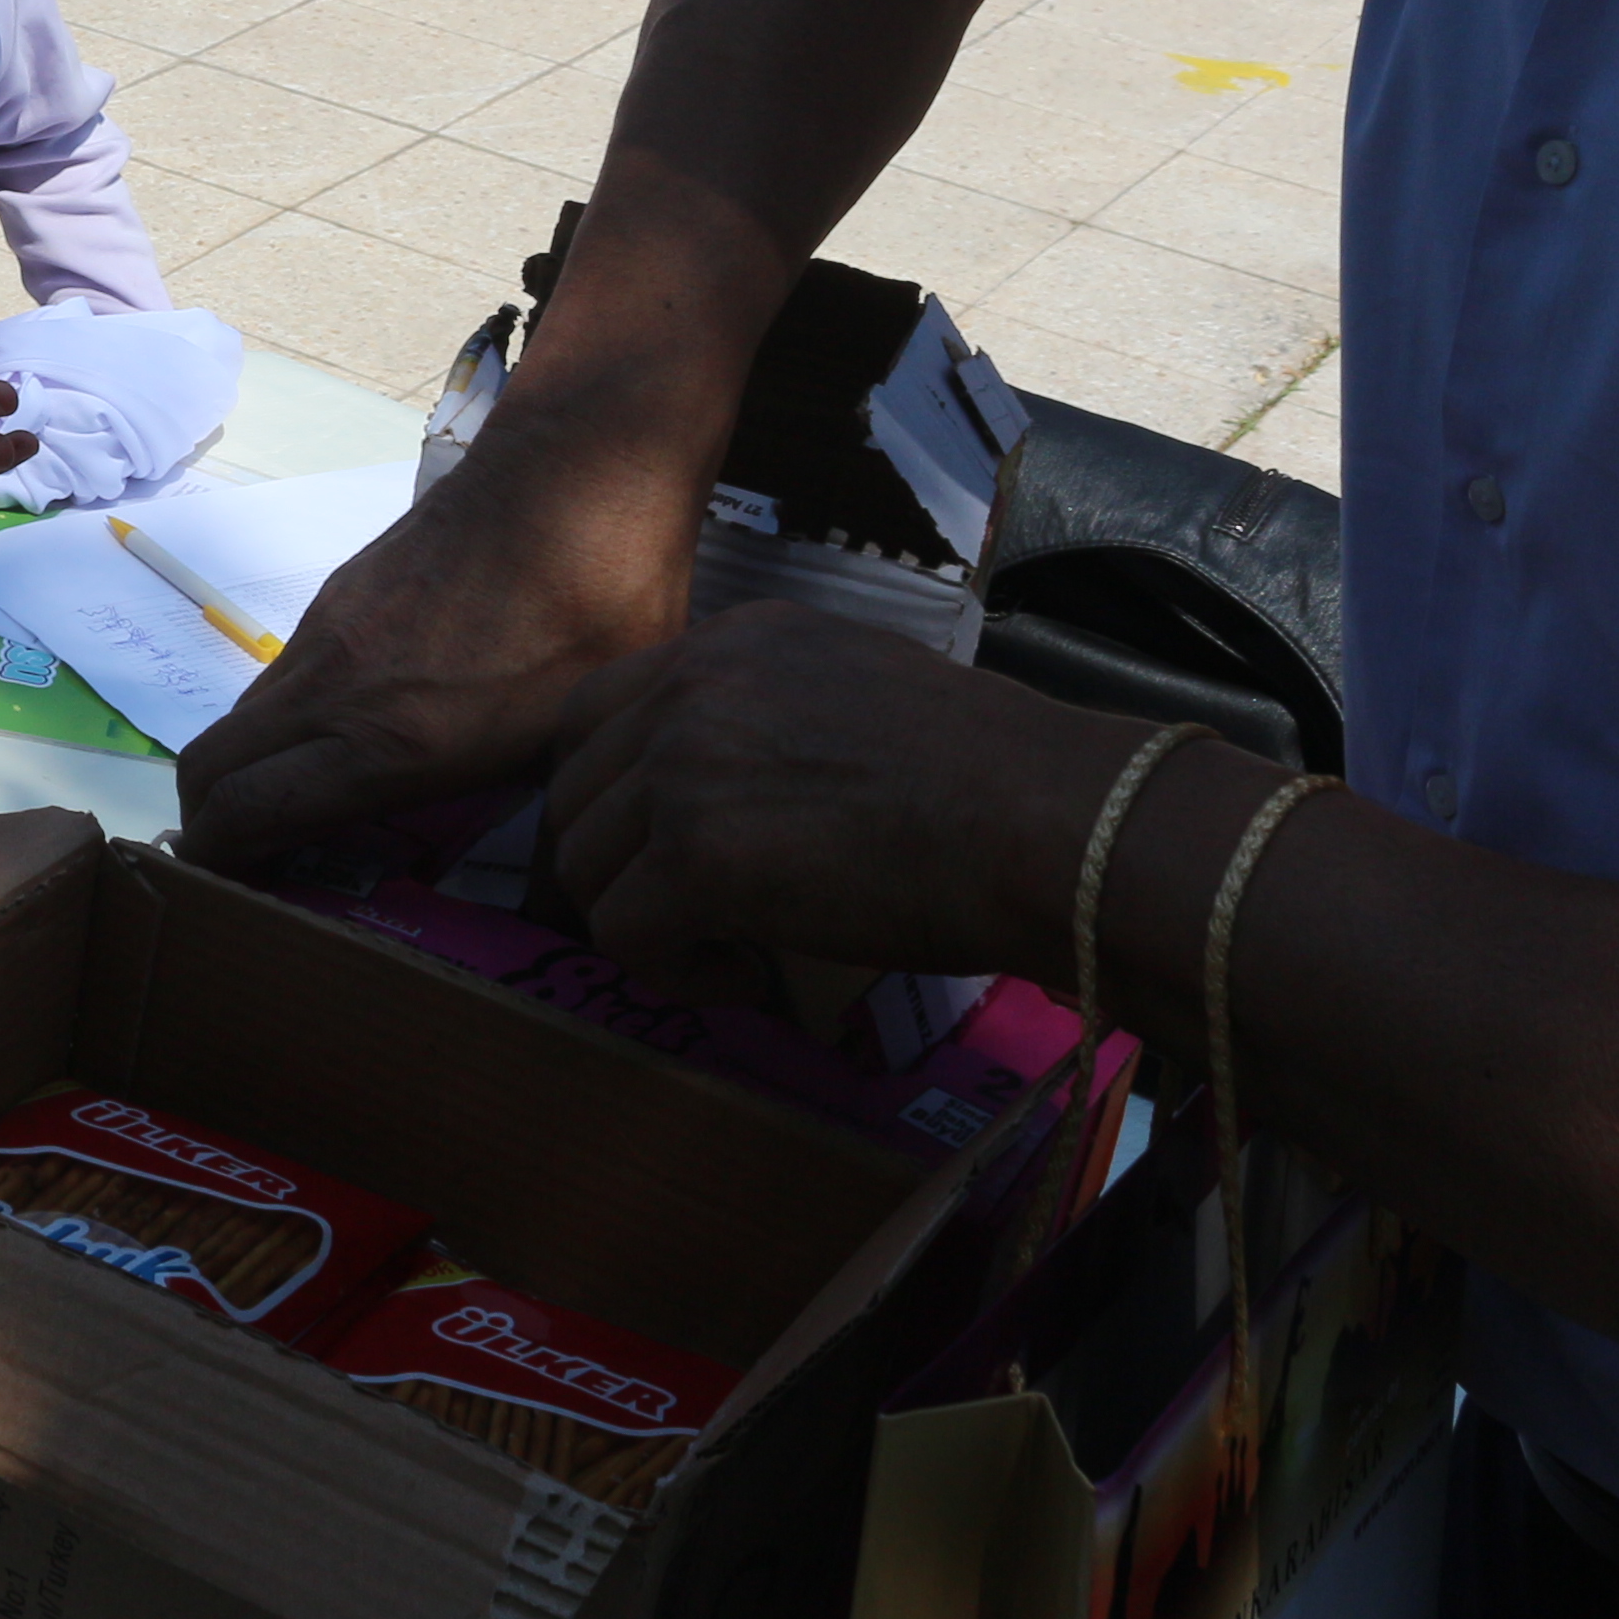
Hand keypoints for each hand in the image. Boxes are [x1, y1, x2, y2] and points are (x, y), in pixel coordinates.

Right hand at [170, 396, 697, 867]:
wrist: (576, 474)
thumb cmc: (602, 615)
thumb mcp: (579, 745)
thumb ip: (540, 833)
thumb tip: (553, 915)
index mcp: (383, 743)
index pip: (243, 812)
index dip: (219, 865)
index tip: (236, 897)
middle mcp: (330, 690)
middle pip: (207, 767)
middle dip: (208, 823)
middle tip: (254, 863)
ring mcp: (326, 634)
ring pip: (243, 719)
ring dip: (250, 769)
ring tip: (309, 805)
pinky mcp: (339, 595)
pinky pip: (282, 676)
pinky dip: (286, 722)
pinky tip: (357, 730)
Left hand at [538, 600, 1107, 1007]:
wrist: (1046, 822)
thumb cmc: (990, 779)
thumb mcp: (856, 692)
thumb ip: (769, 716)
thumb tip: (726, 788)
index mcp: (731, 643)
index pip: (596, 714)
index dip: (612, 797)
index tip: (662, 850)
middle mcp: (691, 688)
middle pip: (572, 793)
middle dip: (616, 866)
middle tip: (688, 914)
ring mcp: (685, 767)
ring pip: (584, 868)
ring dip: (644, 922)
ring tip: (729, 948)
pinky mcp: (697, 856)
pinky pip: (622, 934)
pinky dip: (672, 972)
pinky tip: (743, 975)